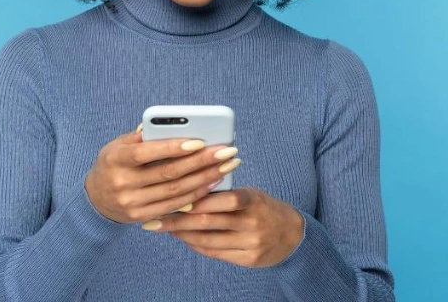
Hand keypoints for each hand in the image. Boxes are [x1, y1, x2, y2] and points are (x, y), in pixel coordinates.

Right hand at [84, 124, 241, 223]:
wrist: (95, 199)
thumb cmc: (113, 164)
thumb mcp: (118, 145)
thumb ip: (143, 136)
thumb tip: (175, 125)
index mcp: (116, 159)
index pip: (148, 152)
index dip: (175, 147)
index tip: (201, 141)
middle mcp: (123, 183)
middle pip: (169, 173)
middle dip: (202, 162)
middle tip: (227, 152)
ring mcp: (132, 203)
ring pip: (176, 191)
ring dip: (205, 179)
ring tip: (226, 166)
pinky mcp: (141, 217)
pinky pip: (173, 206)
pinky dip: (195, 195)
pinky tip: (211, 183)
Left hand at [141, 187, 304, 267]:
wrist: (292, 235)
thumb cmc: (263, 208)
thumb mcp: (250, 193)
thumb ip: (224, 192)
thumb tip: (187, 188)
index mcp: (253, 200)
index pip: (220, 199)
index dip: (193, 199)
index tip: (169, 198)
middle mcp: (252, 223)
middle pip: (208, 221)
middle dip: (177, 220)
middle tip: (154, 218)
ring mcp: (251, 244)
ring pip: (208, 239)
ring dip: (182, 234)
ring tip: (163, 227)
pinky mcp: (249, 260)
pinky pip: (215, 252)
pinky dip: (196, 245)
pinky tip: (183, 238)